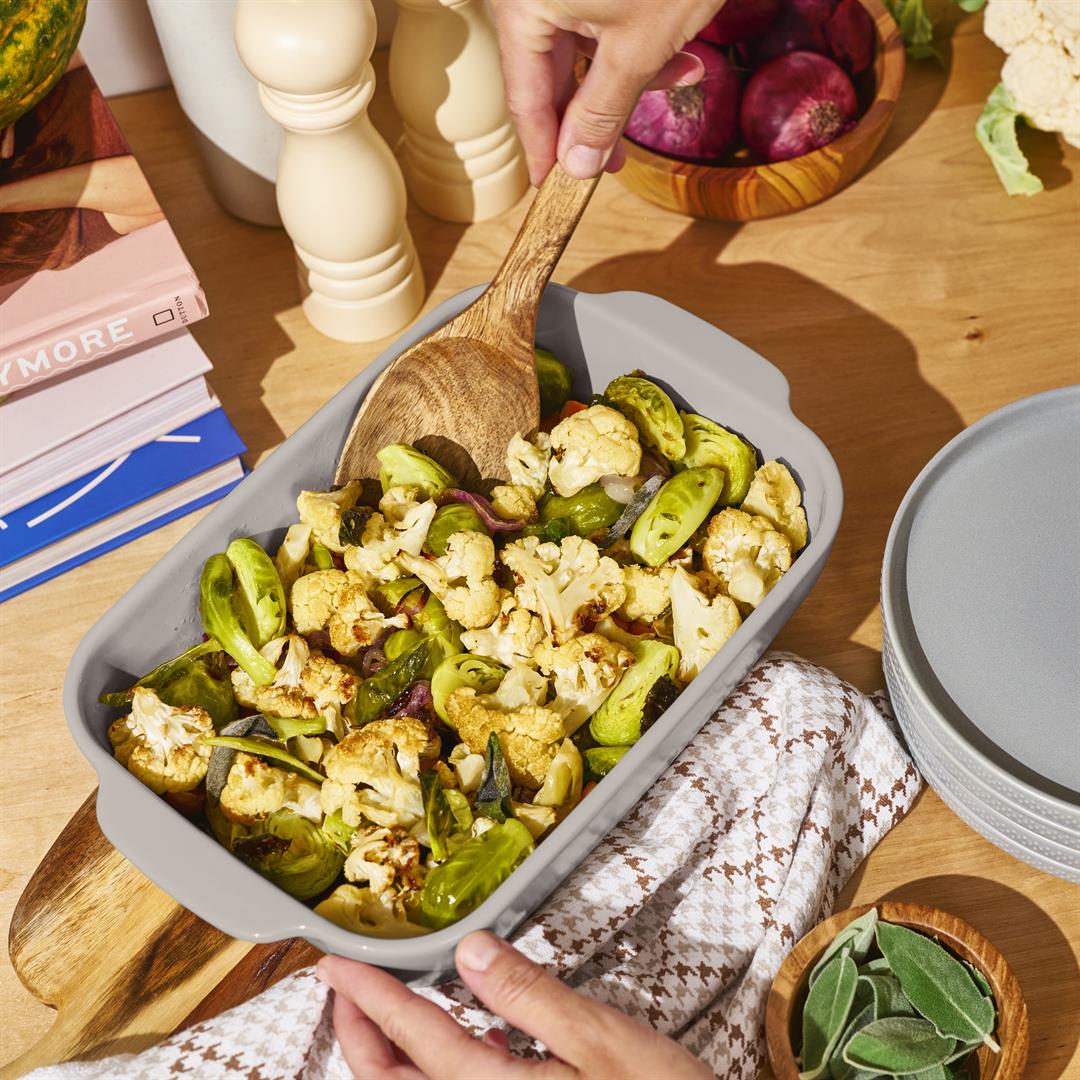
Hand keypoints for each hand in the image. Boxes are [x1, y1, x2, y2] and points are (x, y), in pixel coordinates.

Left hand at [317, 930, 714, 1078]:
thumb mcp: (602, 1039)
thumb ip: (528, 994)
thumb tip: (470, 950)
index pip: (409, 1036)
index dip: (366, 995)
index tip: (334, 963)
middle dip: (359, 1035)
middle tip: (347, 987)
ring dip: (394, 1056)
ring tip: (391, 1009)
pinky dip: (440, 1071)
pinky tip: (479, 1043)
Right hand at [489, 0, 723, 183]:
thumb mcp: (641, 47)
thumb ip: (602, 114)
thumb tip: (577, 166)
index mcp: (525, 6)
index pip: (524, 99)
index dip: (546, 150)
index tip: (557, 188)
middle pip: (553, 72)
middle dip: (601, 111)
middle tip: (625, 155)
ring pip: (583, 44)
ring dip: (631, 74)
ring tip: (682, 76)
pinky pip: (599, 14)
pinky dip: (636, 39)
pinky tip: (678, 49)